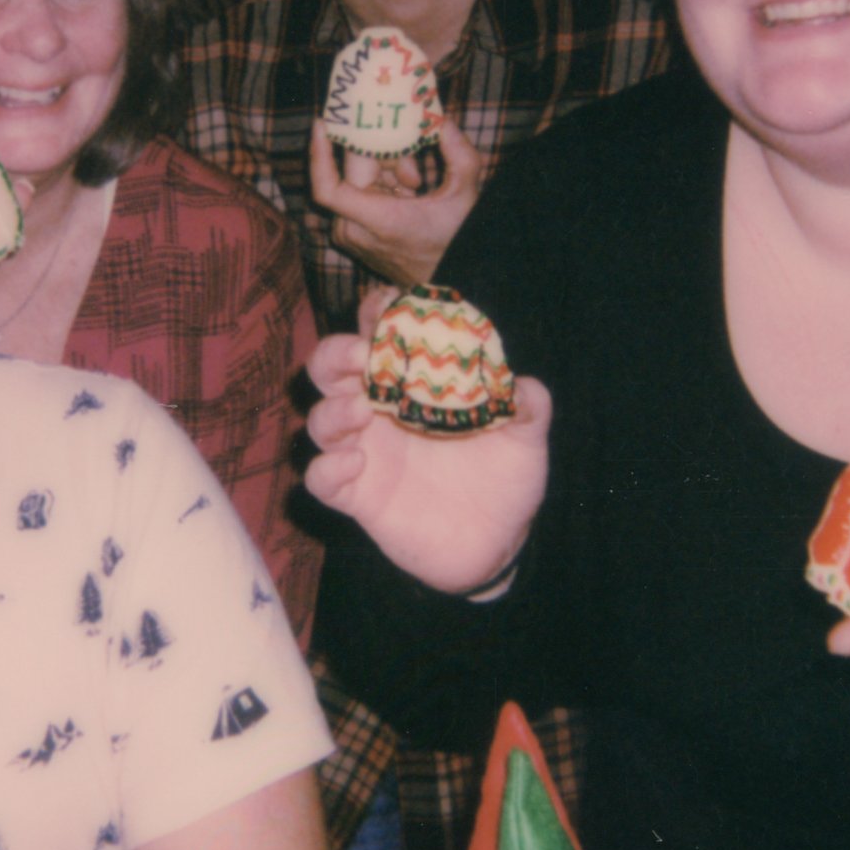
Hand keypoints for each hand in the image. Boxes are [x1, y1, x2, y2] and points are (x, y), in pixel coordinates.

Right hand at [303, 292, 550, 594]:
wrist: (497, 544)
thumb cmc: (504, 480)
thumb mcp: (525, 440)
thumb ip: (529, 408)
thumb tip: (523, 388)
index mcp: (412, 385)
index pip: (379, 335)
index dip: (376, 312)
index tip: (388, 305)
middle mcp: (378, 413)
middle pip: (329, 368)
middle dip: (335, 353)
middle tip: (361, 356)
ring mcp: (364, 454)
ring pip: (319, 421)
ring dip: (331, 410)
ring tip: (362, 411)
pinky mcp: (357, 497)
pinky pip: (320, 480)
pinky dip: (327, 469)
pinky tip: (356, 464)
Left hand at [307, 113, 485, 289]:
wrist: (447, 282)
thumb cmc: (456, 242)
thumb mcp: (465, 196)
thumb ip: (459, 155)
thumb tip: (444, 123)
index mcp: (377, 221)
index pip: (328, 188)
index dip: (320, 154)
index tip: (322, 125)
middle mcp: (355, 231)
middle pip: (352, 175)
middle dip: (382, 159)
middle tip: (415, 168)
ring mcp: (350, 235)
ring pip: (355, 184)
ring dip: (384, 174)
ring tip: (417, 187)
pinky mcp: (352, 236)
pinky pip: (357, 197)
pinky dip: (380, 186)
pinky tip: (408, 195)